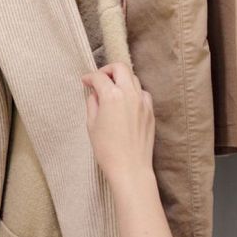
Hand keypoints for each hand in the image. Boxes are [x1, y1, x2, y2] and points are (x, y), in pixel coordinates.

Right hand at [82, 63, 155, 188]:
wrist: (130, 168)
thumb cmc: (107, 150)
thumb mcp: (92, 125)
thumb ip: (92, 104)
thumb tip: (95, 94)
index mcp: (112, 96)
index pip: (99, 77)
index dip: (89, 77)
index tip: (85, 81)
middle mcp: (130, 95)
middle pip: (120, 68)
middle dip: (108, 70)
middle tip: (100, 79)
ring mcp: (143, 102)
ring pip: (133, 79)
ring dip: (122, 79)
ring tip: (112, 90)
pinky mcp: (150, 112)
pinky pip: (143, 93)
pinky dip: (133, 92)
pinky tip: (126, 102)